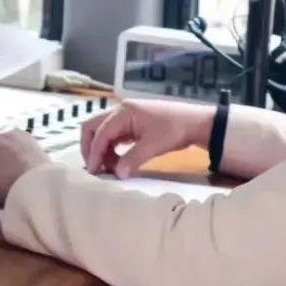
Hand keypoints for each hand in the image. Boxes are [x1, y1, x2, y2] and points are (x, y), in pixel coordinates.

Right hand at [81, 98, 214, 177]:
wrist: (195, 122)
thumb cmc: (175, 129)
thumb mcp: (153, 146)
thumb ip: (133, 159)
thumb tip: (118, 174)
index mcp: (123, 112)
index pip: (100, 133)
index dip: (94, 153)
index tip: (93, 171)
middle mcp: (120, 111)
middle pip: (93, 127)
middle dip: (90, 147)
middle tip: (95, 168)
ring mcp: (126, 116)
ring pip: (102, 132)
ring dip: (102, 150)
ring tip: (110, 168)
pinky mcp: (132, 124)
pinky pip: (114, 136)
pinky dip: (111, 148)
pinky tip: (118, 162)